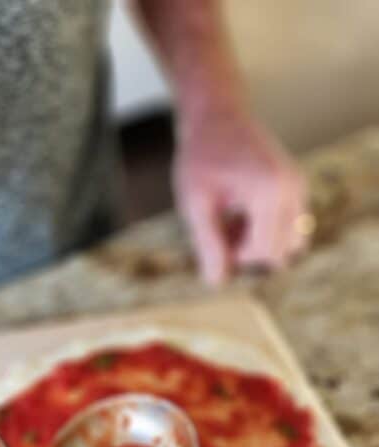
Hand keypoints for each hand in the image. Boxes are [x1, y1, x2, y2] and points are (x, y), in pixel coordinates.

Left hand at [174, 108, 307, 284]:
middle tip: (219, 227)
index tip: (212, 235)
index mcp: (272, 191)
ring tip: (230, 222)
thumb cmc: (201, 156)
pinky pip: (287, 229)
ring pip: (287, 244)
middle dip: (247, 250)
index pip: (263, 252)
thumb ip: (207, 244)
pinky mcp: (297, 189)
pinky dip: (264, 231)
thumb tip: (217, 282)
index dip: (235, 255)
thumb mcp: (195, 203)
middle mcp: (294, 189)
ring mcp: (299, 188)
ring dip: (258, 243)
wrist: (216, 115)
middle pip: (278, 252)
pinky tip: (240, 214)